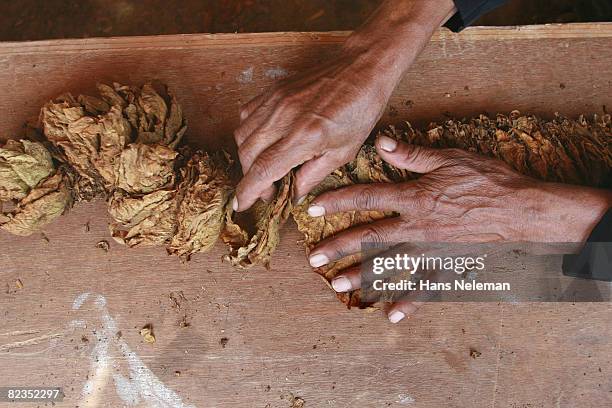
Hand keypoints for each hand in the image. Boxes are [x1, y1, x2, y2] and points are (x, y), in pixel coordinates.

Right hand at [233, 52, 390, 208]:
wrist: (362, 68)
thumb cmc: (359, 110)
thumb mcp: (343, 153)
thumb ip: (314, 176)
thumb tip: (295, 195)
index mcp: (304, 137)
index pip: (263, 170)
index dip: (248, 191)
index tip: (241, 205)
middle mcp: (283, 118)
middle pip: (247, 155)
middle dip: (251, 178)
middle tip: (269, 189)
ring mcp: (275, 101)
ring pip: (242, 136)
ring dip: (248, 157)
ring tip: (266, 166)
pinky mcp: (273, 90)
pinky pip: (246, 115)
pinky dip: (249, 133)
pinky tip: (265, 141)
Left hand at [307, 136, 611, 321]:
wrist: (523, 211)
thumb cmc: (489, 181)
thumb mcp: (449, 159)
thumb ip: (412, 155)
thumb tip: (382, 142)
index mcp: (413, 198)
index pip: (366, 198)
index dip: (337, 201)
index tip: (313, 209)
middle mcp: (415, 227)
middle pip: (369, 237)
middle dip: (338, 247)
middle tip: (314, 259)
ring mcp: (430, 251)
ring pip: (388, 265)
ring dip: (361, 277)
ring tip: (336, 286)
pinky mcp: (448, 267)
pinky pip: (424, 289)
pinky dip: (408, 303)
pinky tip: (391, 315)